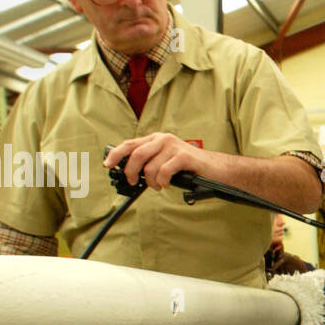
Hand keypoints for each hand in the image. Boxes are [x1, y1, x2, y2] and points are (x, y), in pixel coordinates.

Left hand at [103, 133, 218, 190]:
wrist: (217, 169)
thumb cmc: (191, 168)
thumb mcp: (167, 161)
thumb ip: (150, 162)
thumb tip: (130, 173)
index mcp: (157, 139)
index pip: (130, 144)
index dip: (116, 154)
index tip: (107, 165)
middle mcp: (163, 139)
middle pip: (136, 155)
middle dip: (131, 172)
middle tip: (134, 182)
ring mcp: (173, 146)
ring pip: (150, 167)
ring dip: (152, 182)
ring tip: (159, 186)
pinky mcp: (184, 156)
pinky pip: (164, 172)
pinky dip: (163, 182)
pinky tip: (168, 184)